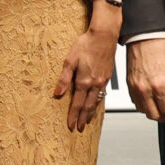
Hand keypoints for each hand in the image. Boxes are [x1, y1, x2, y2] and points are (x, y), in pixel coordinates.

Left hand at [52, 1, 122, 132]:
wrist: (104, 35)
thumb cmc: (86, 44)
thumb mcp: (70, 60)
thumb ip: (64, 78)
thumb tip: (57, 93)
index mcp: (84, 81)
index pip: (77, 104)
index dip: (73, 116)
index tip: (71, 125)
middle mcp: (95, 84)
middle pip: (88, 106)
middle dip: (83, 119)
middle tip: (79, 129)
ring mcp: (102, 81)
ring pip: (96, 102)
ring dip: (91, 113)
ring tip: (87, 121)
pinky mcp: (107, 77)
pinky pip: (102, 95)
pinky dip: (98, 103)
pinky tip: (96, 105)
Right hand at [127, 38, 164, 121]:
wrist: (144, 39)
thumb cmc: (161, 51)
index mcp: (159, 86)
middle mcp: (145, 89)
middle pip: (154, 115)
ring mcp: (135, 88)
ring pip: (144, 111)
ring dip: (153, 111)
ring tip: (161, 105)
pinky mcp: (129, 85)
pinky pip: (135, 103)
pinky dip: (144, 105)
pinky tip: (151, 98)